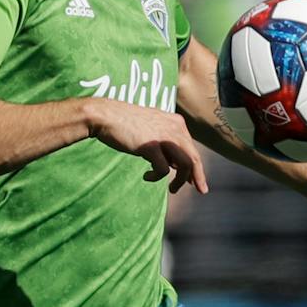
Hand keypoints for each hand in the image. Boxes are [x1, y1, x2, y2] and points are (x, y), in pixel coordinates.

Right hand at [86, 98, 207, 194]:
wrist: (105, 116)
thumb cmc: (124, 122)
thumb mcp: (151, 128)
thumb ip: (164, 142)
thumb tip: (173, 163)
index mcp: (176, 122)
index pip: (192, 148)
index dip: (196, 166)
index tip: (195, 180)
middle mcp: (174, 128)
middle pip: (194, 157)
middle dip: (198, 176)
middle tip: (200, 190)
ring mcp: (163, 136)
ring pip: (185, 164)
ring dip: (180, 180)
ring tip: (172, 189)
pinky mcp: (151, 146)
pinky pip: (163, 169)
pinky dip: (156, 176)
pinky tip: (146, 177)